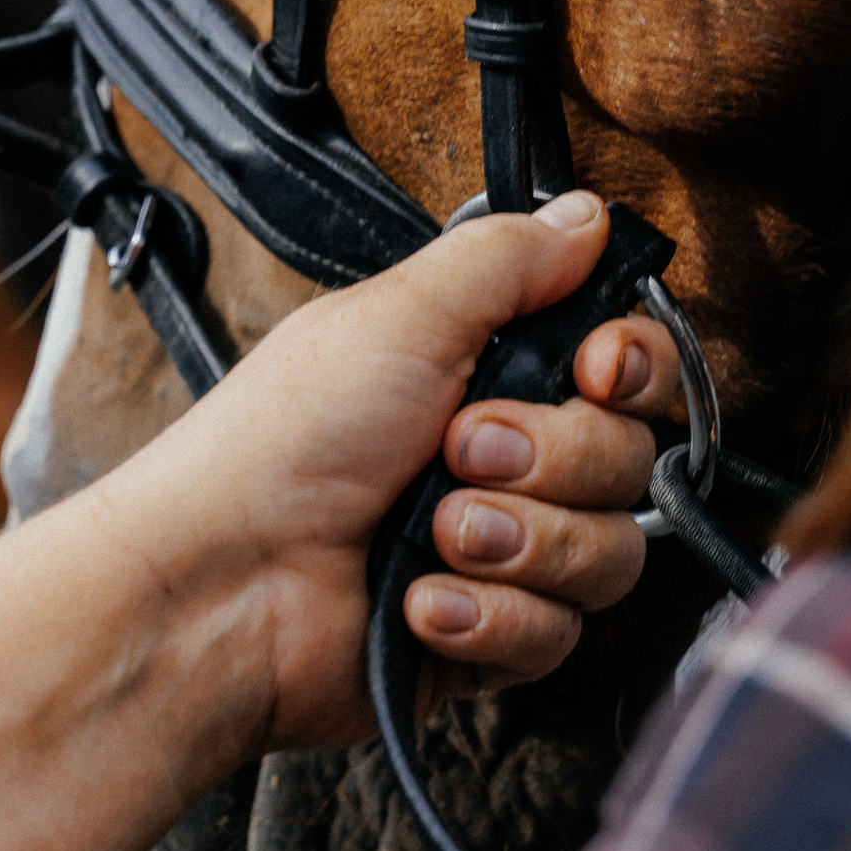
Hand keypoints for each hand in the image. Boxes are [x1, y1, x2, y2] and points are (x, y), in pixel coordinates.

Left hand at [97, 190, 679, 760]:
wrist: (220, 585)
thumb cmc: (278, 444)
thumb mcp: (398, 317)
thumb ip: (507, 258)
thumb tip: (585, 215)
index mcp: (484, 370)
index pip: (626, 366)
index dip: (631, 367)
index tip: (595, 371)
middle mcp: (502, 459)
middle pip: (627, 459)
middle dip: (550, 457)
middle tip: (461, 451)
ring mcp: (498, 552)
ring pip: (607, 555)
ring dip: (519, 541)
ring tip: (432, 534)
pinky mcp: (485, 636)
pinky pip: (554, 635)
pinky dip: (486, 617)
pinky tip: (419, 601)